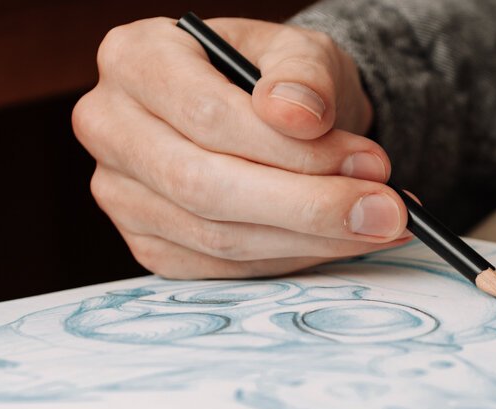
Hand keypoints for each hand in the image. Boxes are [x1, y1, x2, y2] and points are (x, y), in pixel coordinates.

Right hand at [73, 17, 405, 278]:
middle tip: (386, 212)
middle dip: (308, 206)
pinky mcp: (147, 243)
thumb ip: (303, 75)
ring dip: (310, 239)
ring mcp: (119, 193)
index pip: (208, 116)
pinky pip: (222, 269)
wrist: (269, 114)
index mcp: (134, 58)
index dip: (291, 148)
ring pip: (217, 238)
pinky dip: (291, 259)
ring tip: (379, 224)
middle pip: (204, 186)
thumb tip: (297, 115)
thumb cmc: (277, 77)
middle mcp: (109, 126)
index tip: (371, 162)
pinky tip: (339, 240)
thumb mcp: (301, 53)